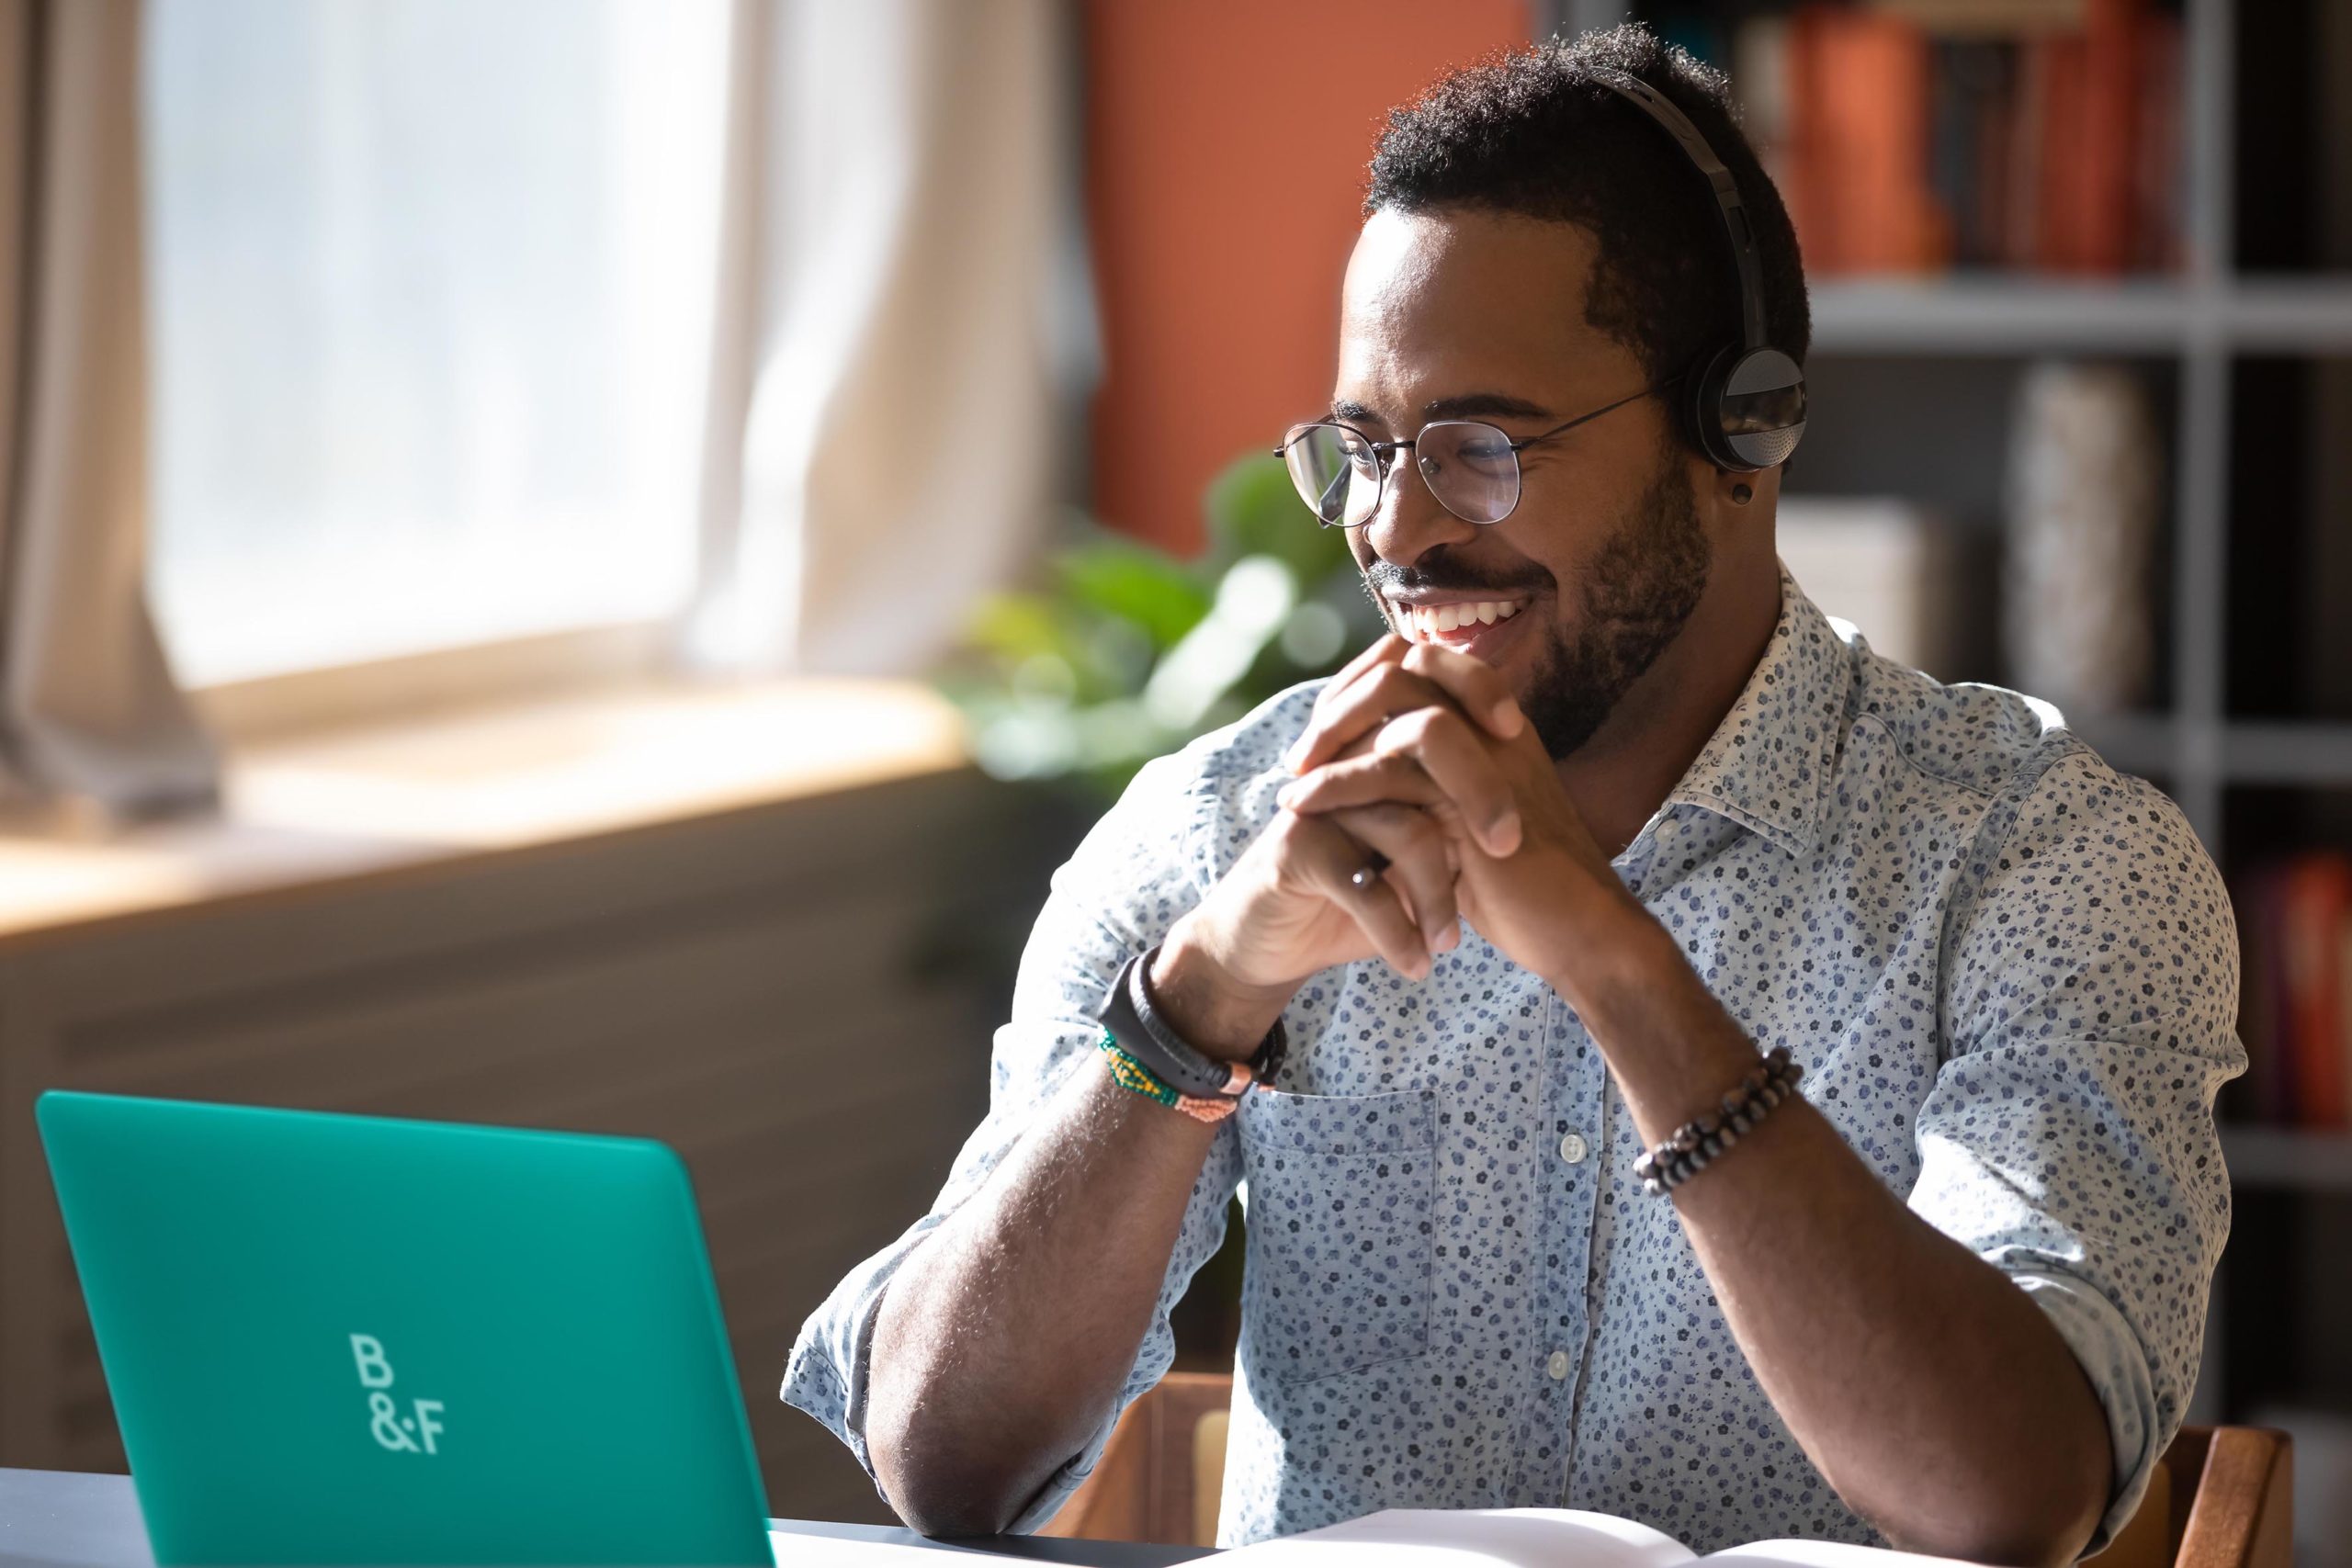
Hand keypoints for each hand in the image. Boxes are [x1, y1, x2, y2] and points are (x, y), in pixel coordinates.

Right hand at [1152, 641, 1510, 1056]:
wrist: (1270, 942)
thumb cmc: (1353, 893)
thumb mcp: (1409, 854)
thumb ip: (1452, 816)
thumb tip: (1534, 801)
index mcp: (1374, 748)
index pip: (1428, 685)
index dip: (1477, 688)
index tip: (1520, 735)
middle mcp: (1345, 762)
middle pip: (1424, 745)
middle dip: (1479, 797)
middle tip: (1507, 850)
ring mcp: (1319, 802)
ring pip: (1407, 828)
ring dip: (1439, 894)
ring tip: (1450, 944)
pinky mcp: (1296, 850)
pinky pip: (1365, 886)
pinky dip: (1399, 932)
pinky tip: (1416, 964)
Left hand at [1276, 637, 1639, 986]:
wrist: (1577, 934)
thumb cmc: (1524, 890)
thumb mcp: (1469, 825)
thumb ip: (1435, 788)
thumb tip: (1374, 771)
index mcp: (1498, 726)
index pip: (1424, 664)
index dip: (1366, 685)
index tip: (1325, 731)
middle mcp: (1495, 727)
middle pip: (1405, 666)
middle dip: (1342, 702)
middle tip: (1301, 752)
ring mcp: (1488, 754)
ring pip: (1395, 703)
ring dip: (1331, 735)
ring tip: (1292, 779)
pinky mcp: (1473, 797)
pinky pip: (1390, 767)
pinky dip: (1335, 782)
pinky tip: (1301, 806)